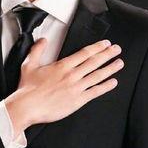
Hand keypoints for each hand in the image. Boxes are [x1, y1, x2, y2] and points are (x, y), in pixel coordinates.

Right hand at [5, 38, 123, 128]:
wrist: (27, 106)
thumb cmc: (28, 89)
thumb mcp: (29, 65)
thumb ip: (37, 50)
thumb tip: (42, 40)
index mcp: (62, 66)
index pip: (84, 53)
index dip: (97, 47)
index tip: (105, 44)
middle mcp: (72, 75)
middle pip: (94, 62)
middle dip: (108, 54)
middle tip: (117, 50)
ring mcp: (76, 88)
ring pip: (98, 75)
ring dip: (110, 68)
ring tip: (119, 63)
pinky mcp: (77, 100)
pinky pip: (95, 92)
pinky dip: (105, 86)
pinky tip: (113, 82)